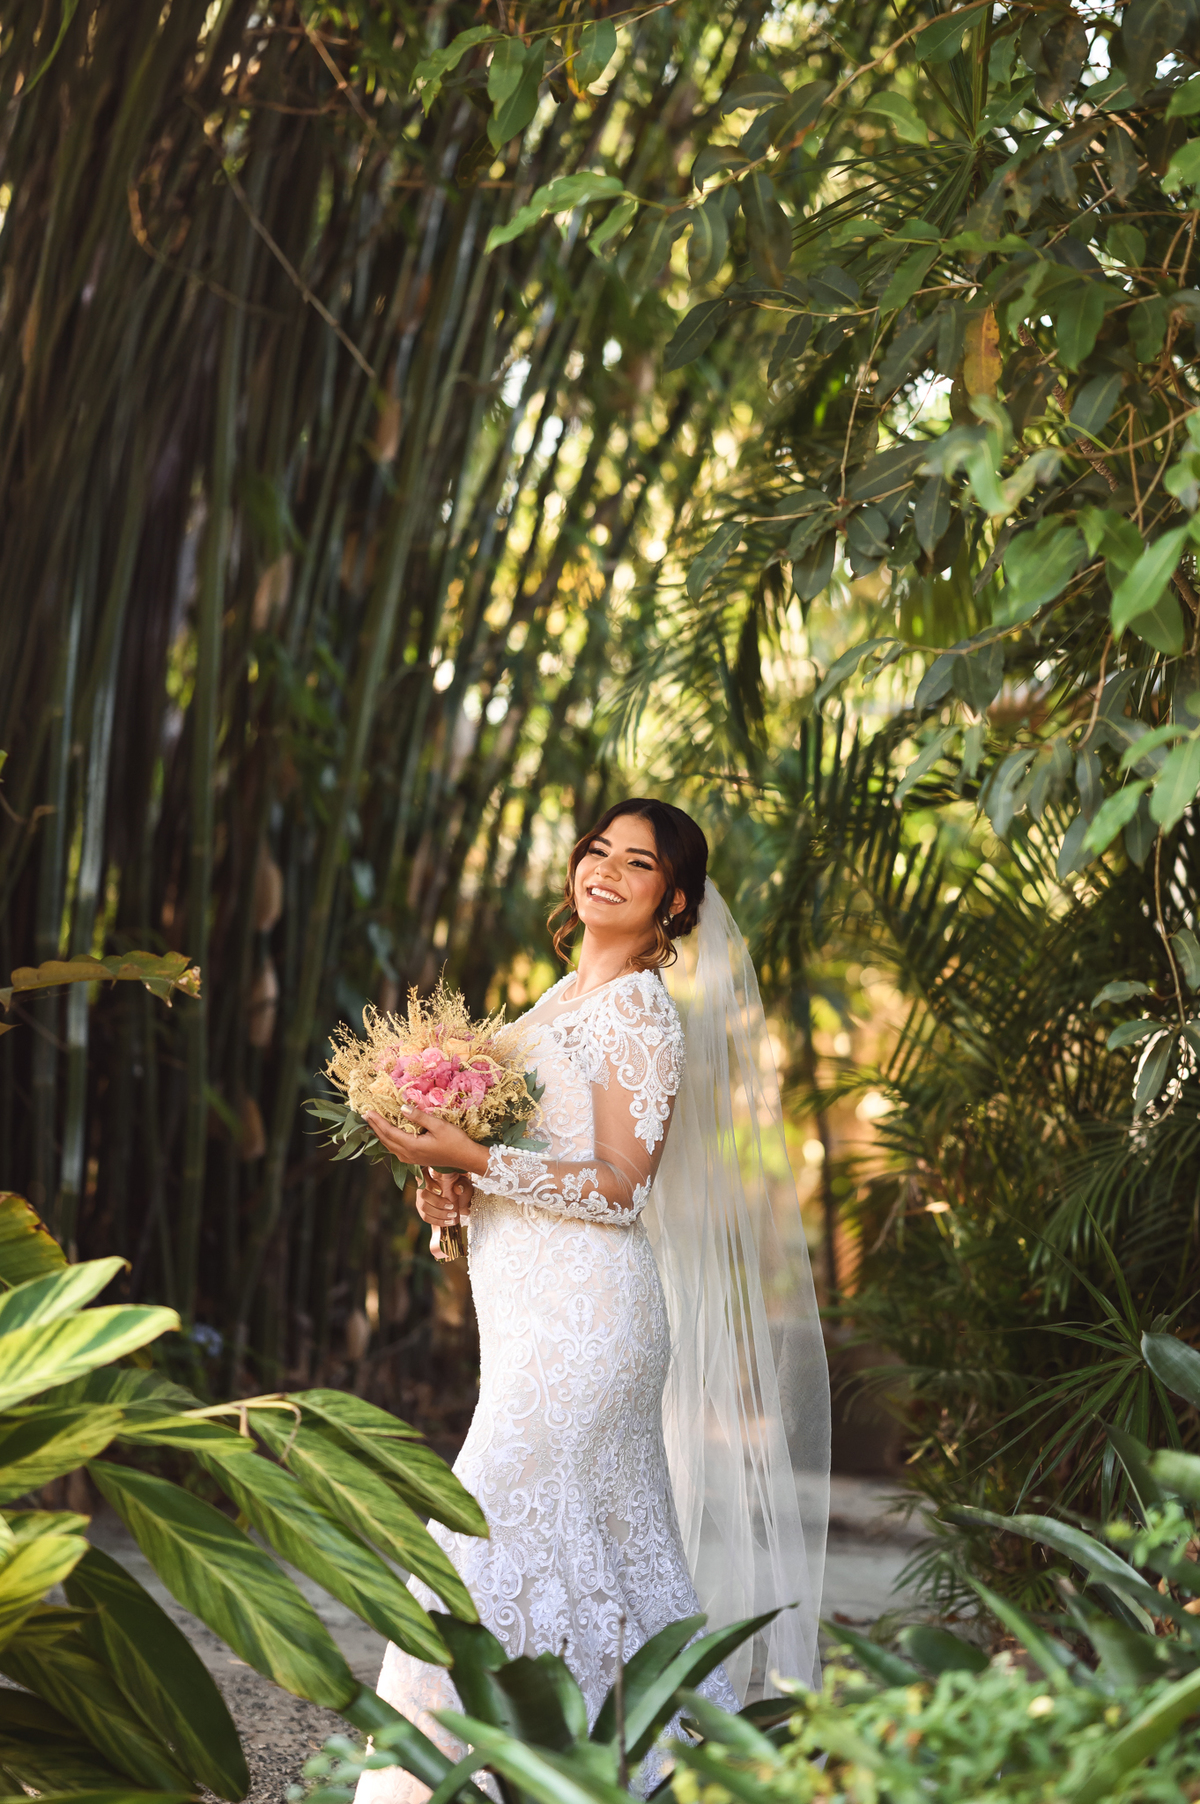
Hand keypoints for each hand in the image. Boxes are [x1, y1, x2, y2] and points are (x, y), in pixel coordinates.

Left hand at [365, 1107, 488, 1177]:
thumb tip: (402, 1108)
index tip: (367, 1111)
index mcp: (412, 1145)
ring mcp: (411, 1159)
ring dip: (380, 1134)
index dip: (377, 1121)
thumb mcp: (439, 1125)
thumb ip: (419, 1117)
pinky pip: (396, 1150)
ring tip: (373, 1124)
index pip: (388, 1132)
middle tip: (365, 1115)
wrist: (466, 1158)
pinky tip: (388, 1136)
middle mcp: (408, 1154)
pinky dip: (389, 1141)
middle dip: (374, 1127)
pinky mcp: (415, 1159)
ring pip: (390, 1146)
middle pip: (386, 1140)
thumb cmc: (455, 1140)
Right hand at [415, 1171, 473, 1229]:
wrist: (460, 1198)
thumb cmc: (459, 1187)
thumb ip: (462, 1184)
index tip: (440, 1191)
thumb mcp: (464, 1183)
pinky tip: (448, 1222)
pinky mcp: (423, 1210)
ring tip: (452, 1216)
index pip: (423, 1177)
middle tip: (451, 1206)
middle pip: (423, 1194)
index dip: (429, 1185)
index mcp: (430, 1174)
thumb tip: (458, 1188)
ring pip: (424, 1208)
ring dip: (439, 1213)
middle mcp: (422, 1186)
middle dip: (437, 1202)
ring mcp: (421, 1199)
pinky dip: (437, 1221)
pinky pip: (426, 1217)